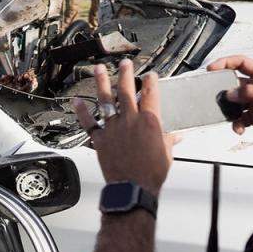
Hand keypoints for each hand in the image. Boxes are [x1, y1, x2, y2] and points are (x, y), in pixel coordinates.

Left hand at [73, 59, 180, 196]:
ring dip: (102, 83)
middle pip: (127, 90)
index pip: (151, 94)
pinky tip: (76, 101)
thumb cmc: (151, 174)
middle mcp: (130, 120)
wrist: (133, 188)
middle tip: (125, 63)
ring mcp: (113, 128)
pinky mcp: (100, 139)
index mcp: (149, 122)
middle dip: (126, 73)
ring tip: (99, 70)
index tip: (150, 74)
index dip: (151, 81)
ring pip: (106, 100)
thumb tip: (175, 136)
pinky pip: (89, 123)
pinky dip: (81, 112)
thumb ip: (168, 141)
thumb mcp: (166, 154)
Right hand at [207, 56, 252, 143]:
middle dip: (226, 92)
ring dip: (231, 112)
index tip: (212, 68)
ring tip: (233, 118)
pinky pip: (240, 118)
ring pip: (235, 104)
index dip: (226, 62)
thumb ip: (251, 93)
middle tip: (219, 98)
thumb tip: (231, 93)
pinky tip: (240, 128)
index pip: (242, 63)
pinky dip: (237, 124)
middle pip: (235, 85)